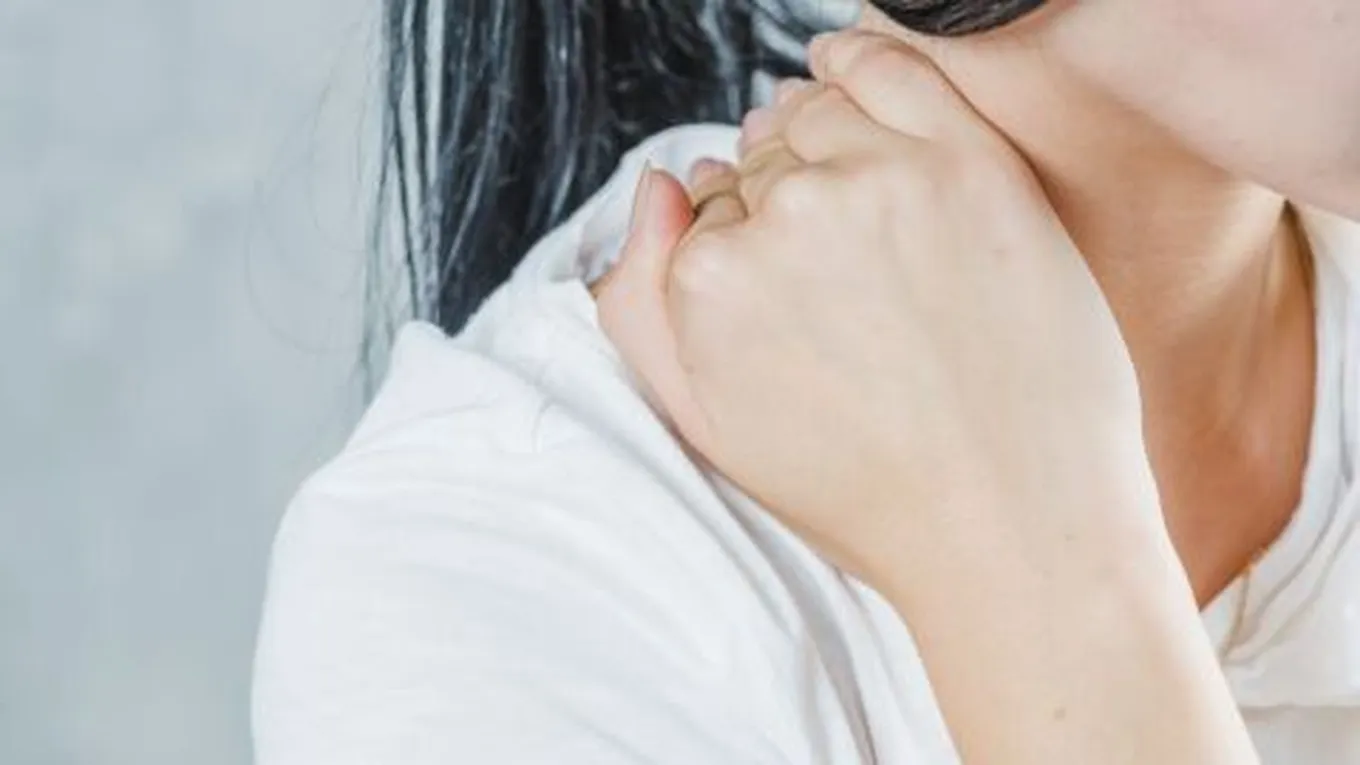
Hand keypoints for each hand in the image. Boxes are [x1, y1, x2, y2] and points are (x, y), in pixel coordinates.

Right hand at [592, 30, 1160, 595]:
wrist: (1007, 523)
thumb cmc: (860, 489)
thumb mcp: (706, 424)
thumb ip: (640, 304)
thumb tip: (658, 188)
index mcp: (710, 279)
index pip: (707, 214)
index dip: (741, 242)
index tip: (780, 274)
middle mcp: (787, 216)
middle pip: (761, 165)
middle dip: (779, 198)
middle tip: (830, 259)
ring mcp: (883, 181)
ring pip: (818, 116)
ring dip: (818, 140)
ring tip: (849, 194)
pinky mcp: (970, 163)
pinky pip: (892, 64)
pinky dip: (858, 53)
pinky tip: (842, 61)